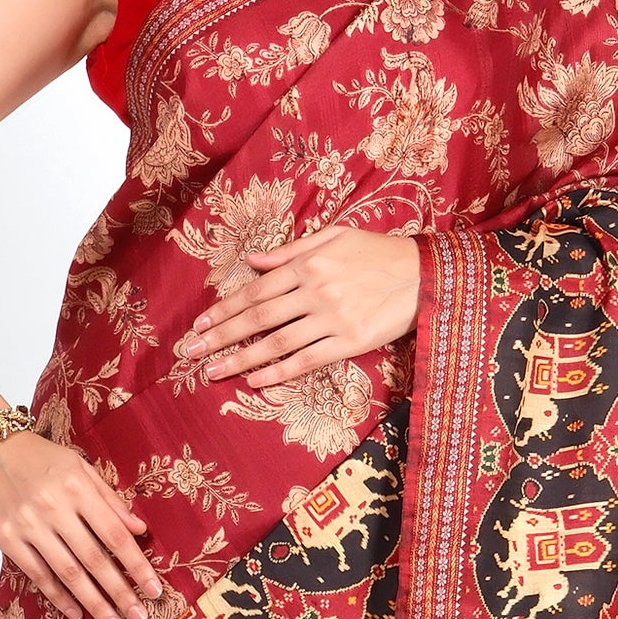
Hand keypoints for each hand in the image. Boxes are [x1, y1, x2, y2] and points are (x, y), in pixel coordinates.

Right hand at [0, 430, 159, 618]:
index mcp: (77, 487)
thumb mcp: (79, 466)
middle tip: (139, 618)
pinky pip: (38, 574)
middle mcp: (54, 508)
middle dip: (120, 592)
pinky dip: (58, 597)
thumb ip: (109, 499)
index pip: (114, 534)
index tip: (155, 590)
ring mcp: (28, 525)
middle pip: (94, 559)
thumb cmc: (38, 457)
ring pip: (67, 573)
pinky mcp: (5, 538)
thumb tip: (139, 530)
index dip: (137, 565)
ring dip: (94, 603)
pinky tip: (76, 614)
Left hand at [174, 224, 420, 392]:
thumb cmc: (380, 253)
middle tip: (191, 351)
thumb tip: (252, 260)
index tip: (200, 323)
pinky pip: (306, 360)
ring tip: (213, 372)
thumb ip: (292, 250)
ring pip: (276, 342)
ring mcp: (332, 318)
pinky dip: (278, 372)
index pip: (256, 289)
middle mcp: (315, 290)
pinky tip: (255, 381)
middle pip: (258, 317)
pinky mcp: (350, 341)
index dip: (225, 308)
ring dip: (240, 359)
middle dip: (221, 336)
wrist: (426, 274)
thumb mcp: (336, 237)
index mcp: (309, 263)